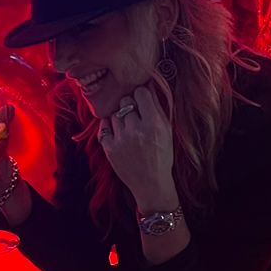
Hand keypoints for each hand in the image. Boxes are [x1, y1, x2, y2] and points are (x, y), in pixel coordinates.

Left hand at [98, 85, 175, 206]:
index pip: (141, 93)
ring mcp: (121, 139)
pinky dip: (109, 127)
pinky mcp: (109, 148)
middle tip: (135, 116)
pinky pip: (104, 126)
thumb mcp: (167, 132)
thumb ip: (159, 108)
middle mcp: (137, 130)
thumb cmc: (162, 157)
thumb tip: (149, 86)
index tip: (142, 100)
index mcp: (154, 124)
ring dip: (120, 118)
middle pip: (125, 102)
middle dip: (130, 106)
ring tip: (128, 128)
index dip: (141, 95)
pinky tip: (118, 132)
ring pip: (114, 114)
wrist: (151, 184)